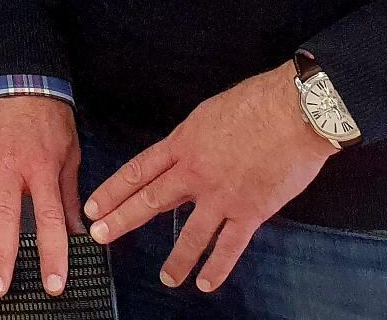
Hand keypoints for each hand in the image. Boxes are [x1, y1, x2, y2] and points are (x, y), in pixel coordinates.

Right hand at [0, 97, 80, 298]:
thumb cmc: (47, 116)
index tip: (53, 282)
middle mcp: (11, 167)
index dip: (52, 252)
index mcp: (41, 168)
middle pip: (5, 217)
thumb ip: (69, 194)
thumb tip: (78, 231)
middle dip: (1, 254)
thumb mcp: (69, 153)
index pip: (50, 217)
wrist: (19, 78)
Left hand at [84, 65, 335, 293]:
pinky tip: (206, 282)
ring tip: (165, 278)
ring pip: (190, 233)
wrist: (292, 112)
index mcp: (183, 144)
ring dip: (175, 259)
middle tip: (100, 236)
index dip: (112, 190)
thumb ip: (192, 140)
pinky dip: (217, 267)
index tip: (93, 205)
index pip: (137, 171)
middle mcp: (195, 173)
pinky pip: (230, 246)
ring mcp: (221, 195)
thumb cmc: (255, 104)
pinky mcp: (250, 212)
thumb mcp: (208, 114)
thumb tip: (183, 154)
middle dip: (121, 220)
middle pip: (150, 200)